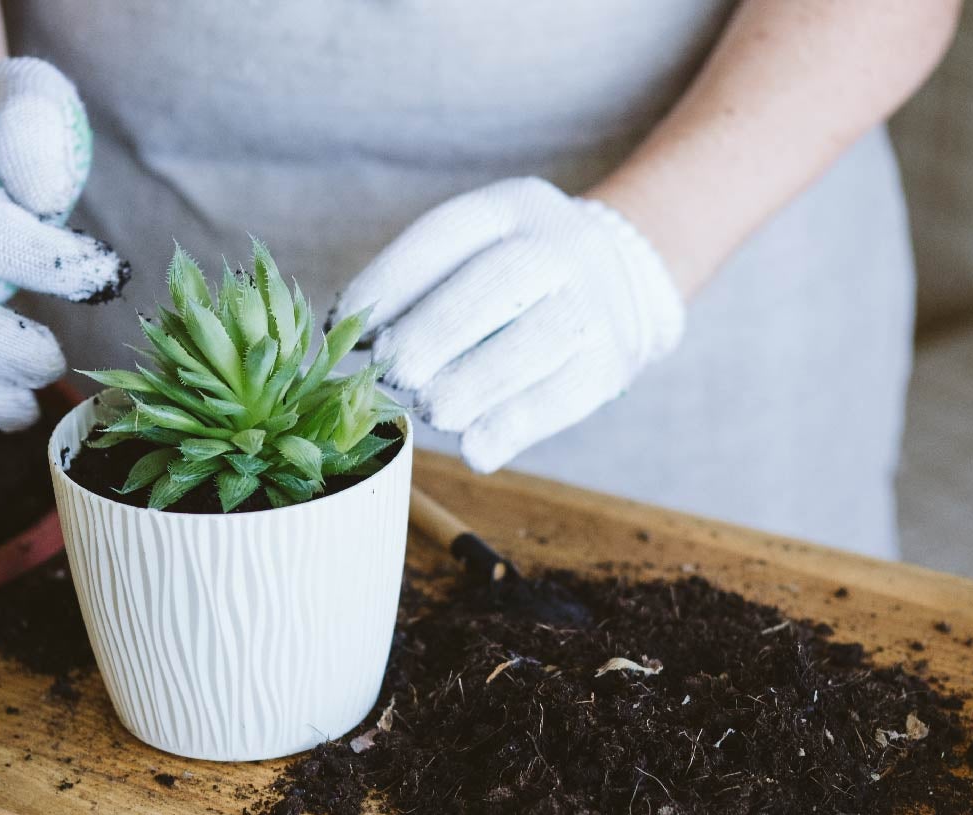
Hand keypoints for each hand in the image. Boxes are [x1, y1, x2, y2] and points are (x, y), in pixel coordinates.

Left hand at [336, 177, 684, 472]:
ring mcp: (593, 302)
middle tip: (394, 375)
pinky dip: (513, 427)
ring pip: (534, 341)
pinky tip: (476, 450)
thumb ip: (421, 287)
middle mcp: (559, 245)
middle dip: (431, 334)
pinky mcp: (613, 361)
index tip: (346, 328)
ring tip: (433, 412)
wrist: (627, 283)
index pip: (444, 234)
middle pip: (494, 283)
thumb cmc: (519, 278)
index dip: (388, 283)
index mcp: (512, 206)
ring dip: (471, 385)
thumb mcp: (478, 251)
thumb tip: (345, 335)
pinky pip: (563, 396)